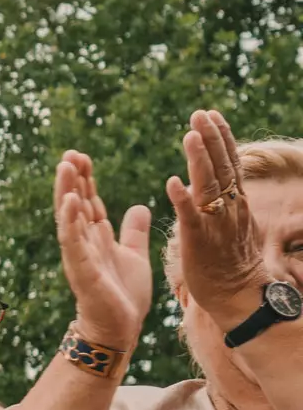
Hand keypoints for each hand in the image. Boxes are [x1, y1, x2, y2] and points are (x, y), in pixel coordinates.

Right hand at [54, 150, 152, 352]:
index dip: (84, 179)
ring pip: (69, 216)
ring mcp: (80, 254)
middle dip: (72, 178)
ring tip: (65, 166)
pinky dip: (70, 220)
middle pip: (75, 203)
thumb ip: (133, 232)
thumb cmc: (123, 295)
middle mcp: (83, 242)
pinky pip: (73, 240)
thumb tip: (139, 207)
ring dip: (66, 191)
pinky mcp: (82, 269)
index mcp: (96, 237)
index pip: (88, 201)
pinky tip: (71, 200)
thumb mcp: (134, 255)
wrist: (119, 327)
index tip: (82, 156)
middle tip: (70, 153)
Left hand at [165, 110, 272, 328]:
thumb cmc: (227, 262)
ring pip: (209, 187)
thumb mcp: (227, 223)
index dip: (220, 138)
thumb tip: (202, 180)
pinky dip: (183, 200)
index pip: (229, 163)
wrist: (238, 296)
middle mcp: (228, 209)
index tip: (210, 114)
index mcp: (234, 203)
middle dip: (211, 139)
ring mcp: (215, 225)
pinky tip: (172, 183)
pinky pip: (191, 219)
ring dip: (199, 160)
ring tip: (190, 135)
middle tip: (199, 113)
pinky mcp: (199, 243)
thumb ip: (218, 200)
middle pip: (221, 168)